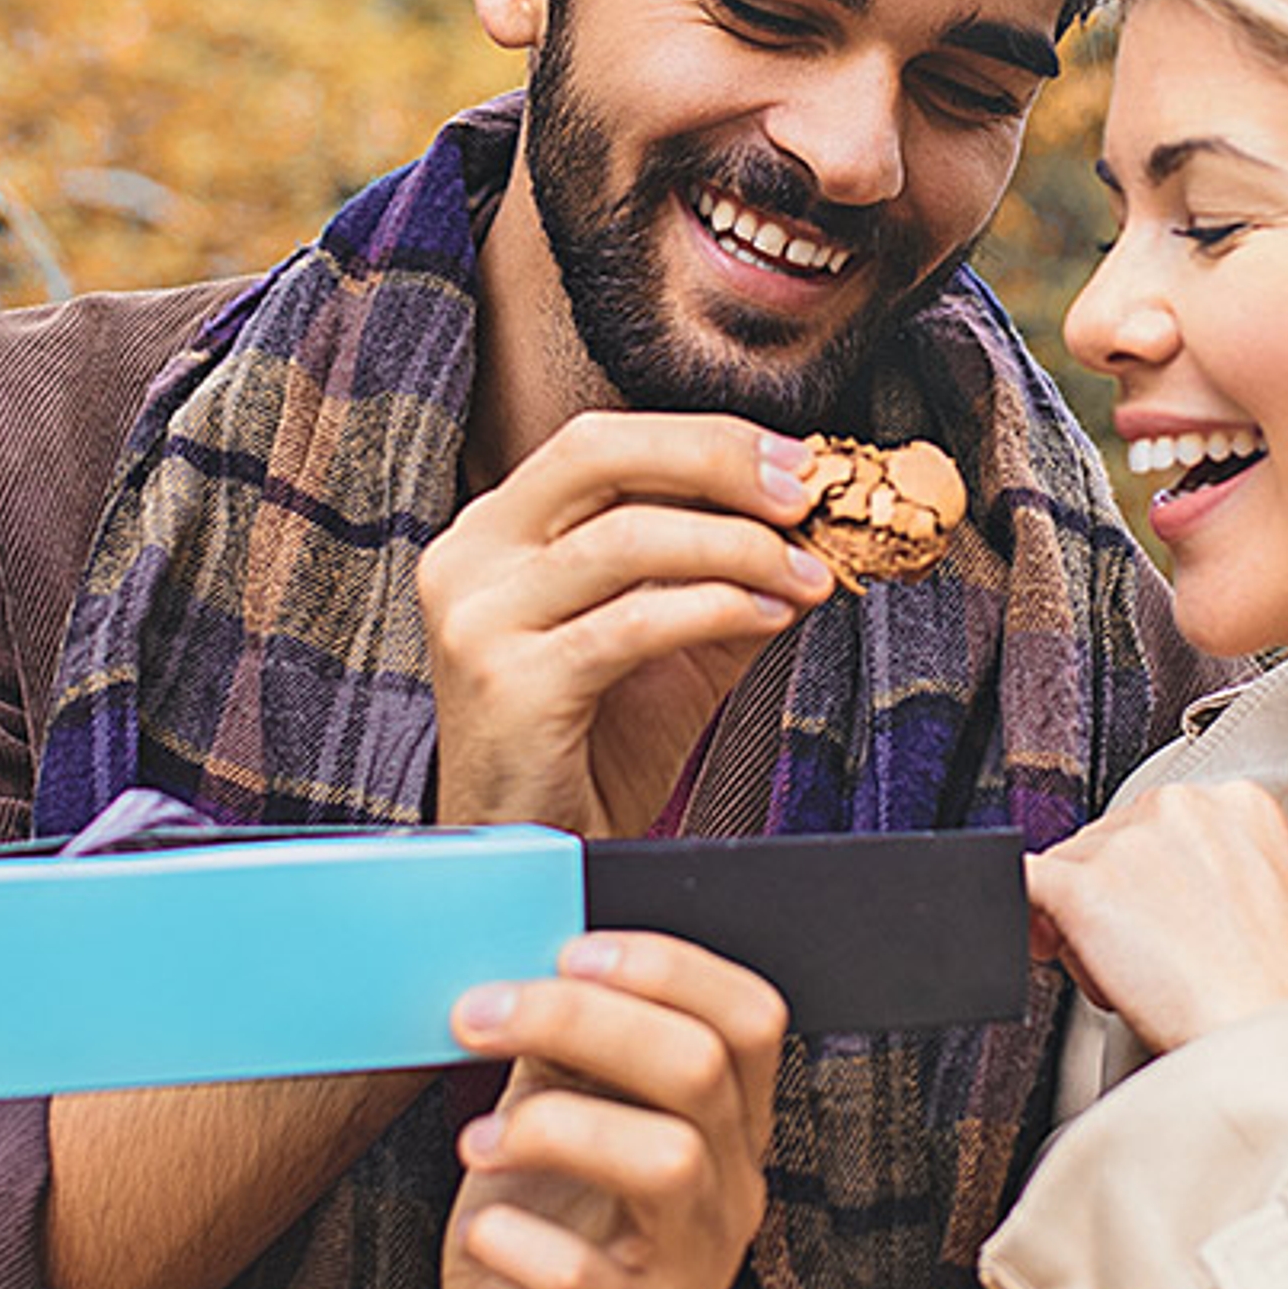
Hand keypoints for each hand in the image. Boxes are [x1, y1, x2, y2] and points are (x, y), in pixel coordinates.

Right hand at [418, 413, 835, 838]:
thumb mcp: (669, 638)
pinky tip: (768, 617)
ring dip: (736, 548)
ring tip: (804, 574)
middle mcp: (474, 557)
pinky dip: (714, 609)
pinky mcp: (507, 684)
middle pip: (599, 455)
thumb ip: (723, 573)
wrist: (541, 850)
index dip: (705, 438)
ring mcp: (480, 619)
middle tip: (800, 494)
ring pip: (622, 539)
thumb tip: (814, 524)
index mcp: (499, 529)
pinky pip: (630, 625)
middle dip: (716, 461)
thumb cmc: (596, 743)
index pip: (603, 442)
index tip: (794, 461)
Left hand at [432, 932, 784, 1288]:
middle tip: (479, 1016)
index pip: (749, 1016)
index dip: (666, 965)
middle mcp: (730, 1192)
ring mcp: (693, 1273)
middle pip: (700, 1068)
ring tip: (478, 1140)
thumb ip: (563, 1046)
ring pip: (666, 1160)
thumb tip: (524, 953)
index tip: (566, 952)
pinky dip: (521, 1241)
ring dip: (554, 1126)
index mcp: (723, 1124)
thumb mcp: (556, 1117)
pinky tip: (484, 1230)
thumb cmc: (544, 1231)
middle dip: (582, 1020)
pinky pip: (589, 1280)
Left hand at [1026, 780, 1287, 1053]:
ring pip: (1066, 869)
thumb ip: (1207, 876)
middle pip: (1106, 843)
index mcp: (1238, 805)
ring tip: (1131, 978)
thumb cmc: (1280, 998)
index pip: (1156, 825)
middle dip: (1110, 899)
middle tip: (1142, 960)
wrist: (1275, 1044)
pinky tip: (1044, 943)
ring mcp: (1128, 843)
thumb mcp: (1266, 903)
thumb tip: (1143, 887)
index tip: (1147, 911)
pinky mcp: (1083, 887)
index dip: (1142, 875)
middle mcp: (1180, 807)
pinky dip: (1026, 920)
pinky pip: (1021, 884)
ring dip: (1081, 924)